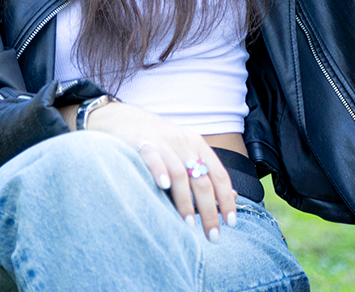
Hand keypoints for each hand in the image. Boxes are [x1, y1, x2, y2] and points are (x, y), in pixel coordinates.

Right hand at [71, 101, 237, 239]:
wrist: (121, 118)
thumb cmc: (157, 142)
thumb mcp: (185, 153)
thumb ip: (205, 173)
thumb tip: (232, 197)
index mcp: (198, 145)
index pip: (219, 175)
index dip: (226, 199)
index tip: (231, 222)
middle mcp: (184, 142)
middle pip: (202, 179)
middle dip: (209, 210)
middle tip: (212, 235)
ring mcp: (163, 141)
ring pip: (180, 173)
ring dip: (185, 202)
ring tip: (188, 225)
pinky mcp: (140, 142)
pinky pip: (153, 157)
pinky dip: (160, 172)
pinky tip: (163, 187)